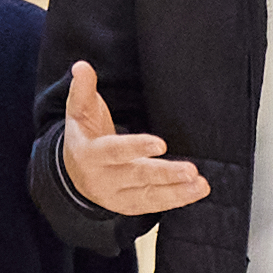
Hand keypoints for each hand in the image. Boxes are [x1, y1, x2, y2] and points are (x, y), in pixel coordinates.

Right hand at [59, 61, 209, 220]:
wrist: (72, 173)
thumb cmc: (84, 136)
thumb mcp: (78, 112)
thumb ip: (82, 89)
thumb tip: (81, 66)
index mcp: (90, 154)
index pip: (114, 151)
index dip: (136, 147)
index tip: (161, 144)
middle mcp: (103, 178)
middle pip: (137, 177)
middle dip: (164, 174)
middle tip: (191, 170)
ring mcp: (116, 196)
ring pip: (148, 197)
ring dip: (177, 193)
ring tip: (201, 185)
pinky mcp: (129, 206)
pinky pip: (153, 205)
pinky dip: (175, 200)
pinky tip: (196, 192)